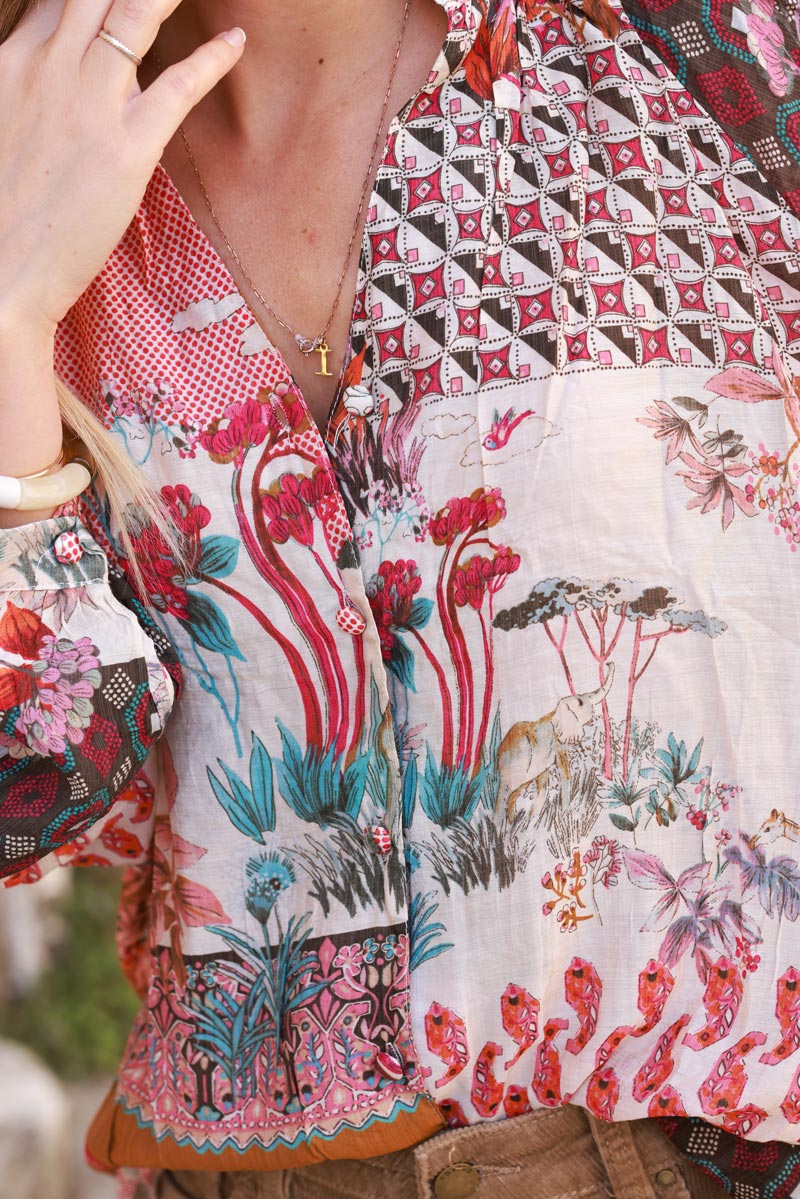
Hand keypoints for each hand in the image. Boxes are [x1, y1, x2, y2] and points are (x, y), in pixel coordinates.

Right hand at [0, 0, 244, 339]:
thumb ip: (24, 95)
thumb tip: (48, 93)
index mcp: (10, 63)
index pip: (57, 0)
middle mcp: (48, 69)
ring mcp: (90, 105)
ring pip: (136, 14)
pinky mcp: (128, 148)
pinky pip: (179, 87)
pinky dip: (213, 60)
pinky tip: (237, 42)